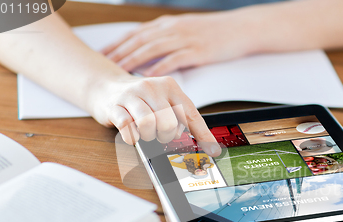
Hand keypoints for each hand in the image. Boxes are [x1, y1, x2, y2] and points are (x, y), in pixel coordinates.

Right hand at [90, 74, 220, 155]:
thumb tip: (207, 144)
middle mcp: (151, 87)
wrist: (106, 87)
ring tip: (146, 133)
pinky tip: (133, 133)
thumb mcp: (164, 102)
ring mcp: (131, 96)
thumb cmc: (141, 99)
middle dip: (166, 136)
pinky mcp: (114, 106)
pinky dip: (132, 137)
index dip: (202, 135)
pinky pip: (127, 127)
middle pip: (169, 122)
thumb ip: (183, 119)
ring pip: (149, 123)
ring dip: (149, 136)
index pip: (191, 114)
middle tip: (160, 134)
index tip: (212, 151)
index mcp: (169, 87)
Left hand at [102, 12, 254, 75]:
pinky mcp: (197, 50)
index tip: (102, 54)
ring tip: (119, 71)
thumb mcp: (186, 30)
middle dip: (119, 52)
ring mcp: (185, 39)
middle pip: (139, 40)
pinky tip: (149, 76)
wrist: (240, 28)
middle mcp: (172, 29)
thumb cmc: (214, 32)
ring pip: (152, 48)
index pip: (136, 33)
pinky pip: (174, 59)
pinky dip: (160, 67)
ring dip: (133, 60)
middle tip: (103, 65)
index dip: (118, 43)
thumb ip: (167, 38)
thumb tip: (149, 53)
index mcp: (168, 25)